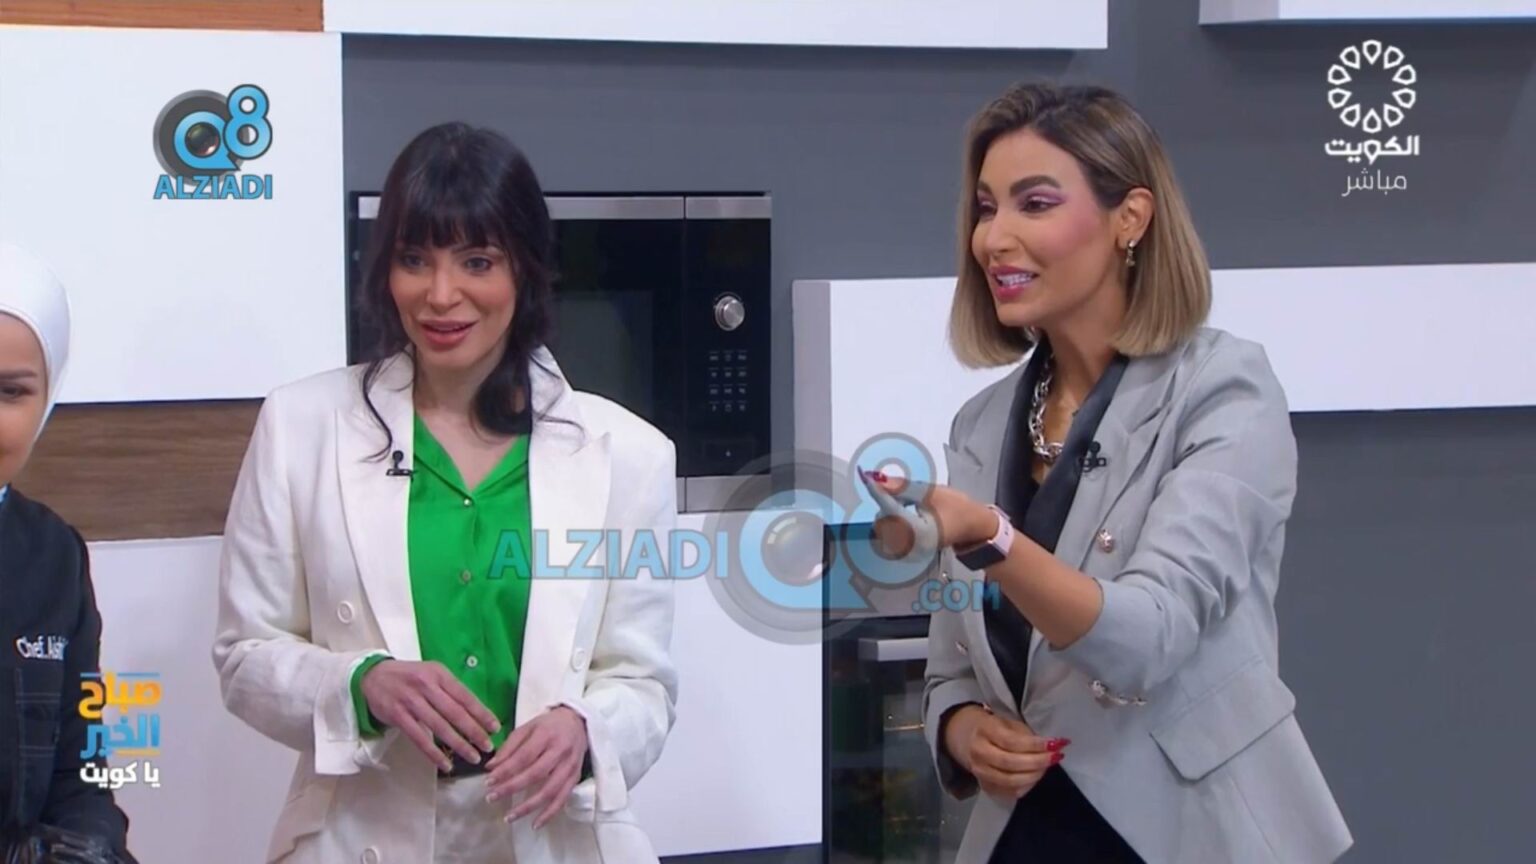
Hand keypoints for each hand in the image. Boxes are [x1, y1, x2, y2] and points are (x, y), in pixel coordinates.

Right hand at [358, 660, 500, 771]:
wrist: (372, 676)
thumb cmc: (409, 677)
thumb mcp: (431, 674)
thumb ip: (450, 690)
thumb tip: (476, 712)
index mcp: (439, 674)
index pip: (465, 696)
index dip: (482, 713)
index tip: (495, 728)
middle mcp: (426, 685)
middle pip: (455, 712)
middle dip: (474, 731)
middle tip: (488, 747)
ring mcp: (411, 701)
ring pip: (439, 726)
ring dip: (458, 744)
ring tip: (473, 756)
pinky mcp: (398, 715)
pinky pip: (419, 738)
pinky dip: (434, 753)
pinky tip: (446, 763)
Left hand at [484, 706, 588, 828]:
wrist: (578, 723)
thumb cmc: (549, 726)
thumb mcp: (527, 728)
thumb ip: (509, 747)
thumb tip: (491, 767)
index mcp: (546, 735)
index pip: (523, 756)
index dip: (505, 771)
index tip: (488, 781)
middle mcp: (560, 751)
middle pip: (535, 774)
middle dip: (511, 788)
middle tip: (491, 797)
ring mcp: (569, 766)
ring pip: (550, 790)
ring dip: (528, 806)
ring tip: (509, 816)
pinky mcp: (575, 777)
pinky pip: (563, 799)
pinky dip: (550, 813)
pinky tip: (535, 824)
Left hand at [863, 470, 996, 556]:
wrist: (973, 527)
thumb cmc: (956, 508)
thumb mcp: (931, 492)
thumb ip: (903, 487)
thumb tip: (878, 479)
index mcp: (919, 533)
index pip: (891, 509)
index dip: (878, 491)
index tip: (865, 476)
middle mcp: (910, 548)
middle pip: (883, 521)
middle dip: (887, 504)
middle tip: (903, 494)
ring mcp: (907, 553)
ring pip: (883, 528)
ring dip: (888, 512)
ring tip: (908, 505)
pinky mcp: (905, 553)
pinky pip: (887, 534)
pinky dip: (891, 521)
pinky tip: (904, 516)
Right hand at [943, 704, 1068, 799]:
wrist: (968, 740)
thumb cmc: (995, 728)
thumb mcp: (1008, 723)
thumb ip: (1026, 735)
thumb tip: (1051, 747)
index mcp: (984, 730)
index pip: (1011, 741)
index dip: (1036, 745)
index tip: (1057, 743)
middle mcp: (978, 753)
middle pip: (1010, 763)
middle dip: (1038, 761)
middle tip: (1057, 756)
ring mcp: (980, 773)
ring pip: (1011, 781)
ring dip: (1035, 775)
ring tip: (1049, 766)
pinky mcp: (986, 787)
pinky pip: (1011, 792)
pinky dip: (1028, 785)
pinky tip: (1037, 776)